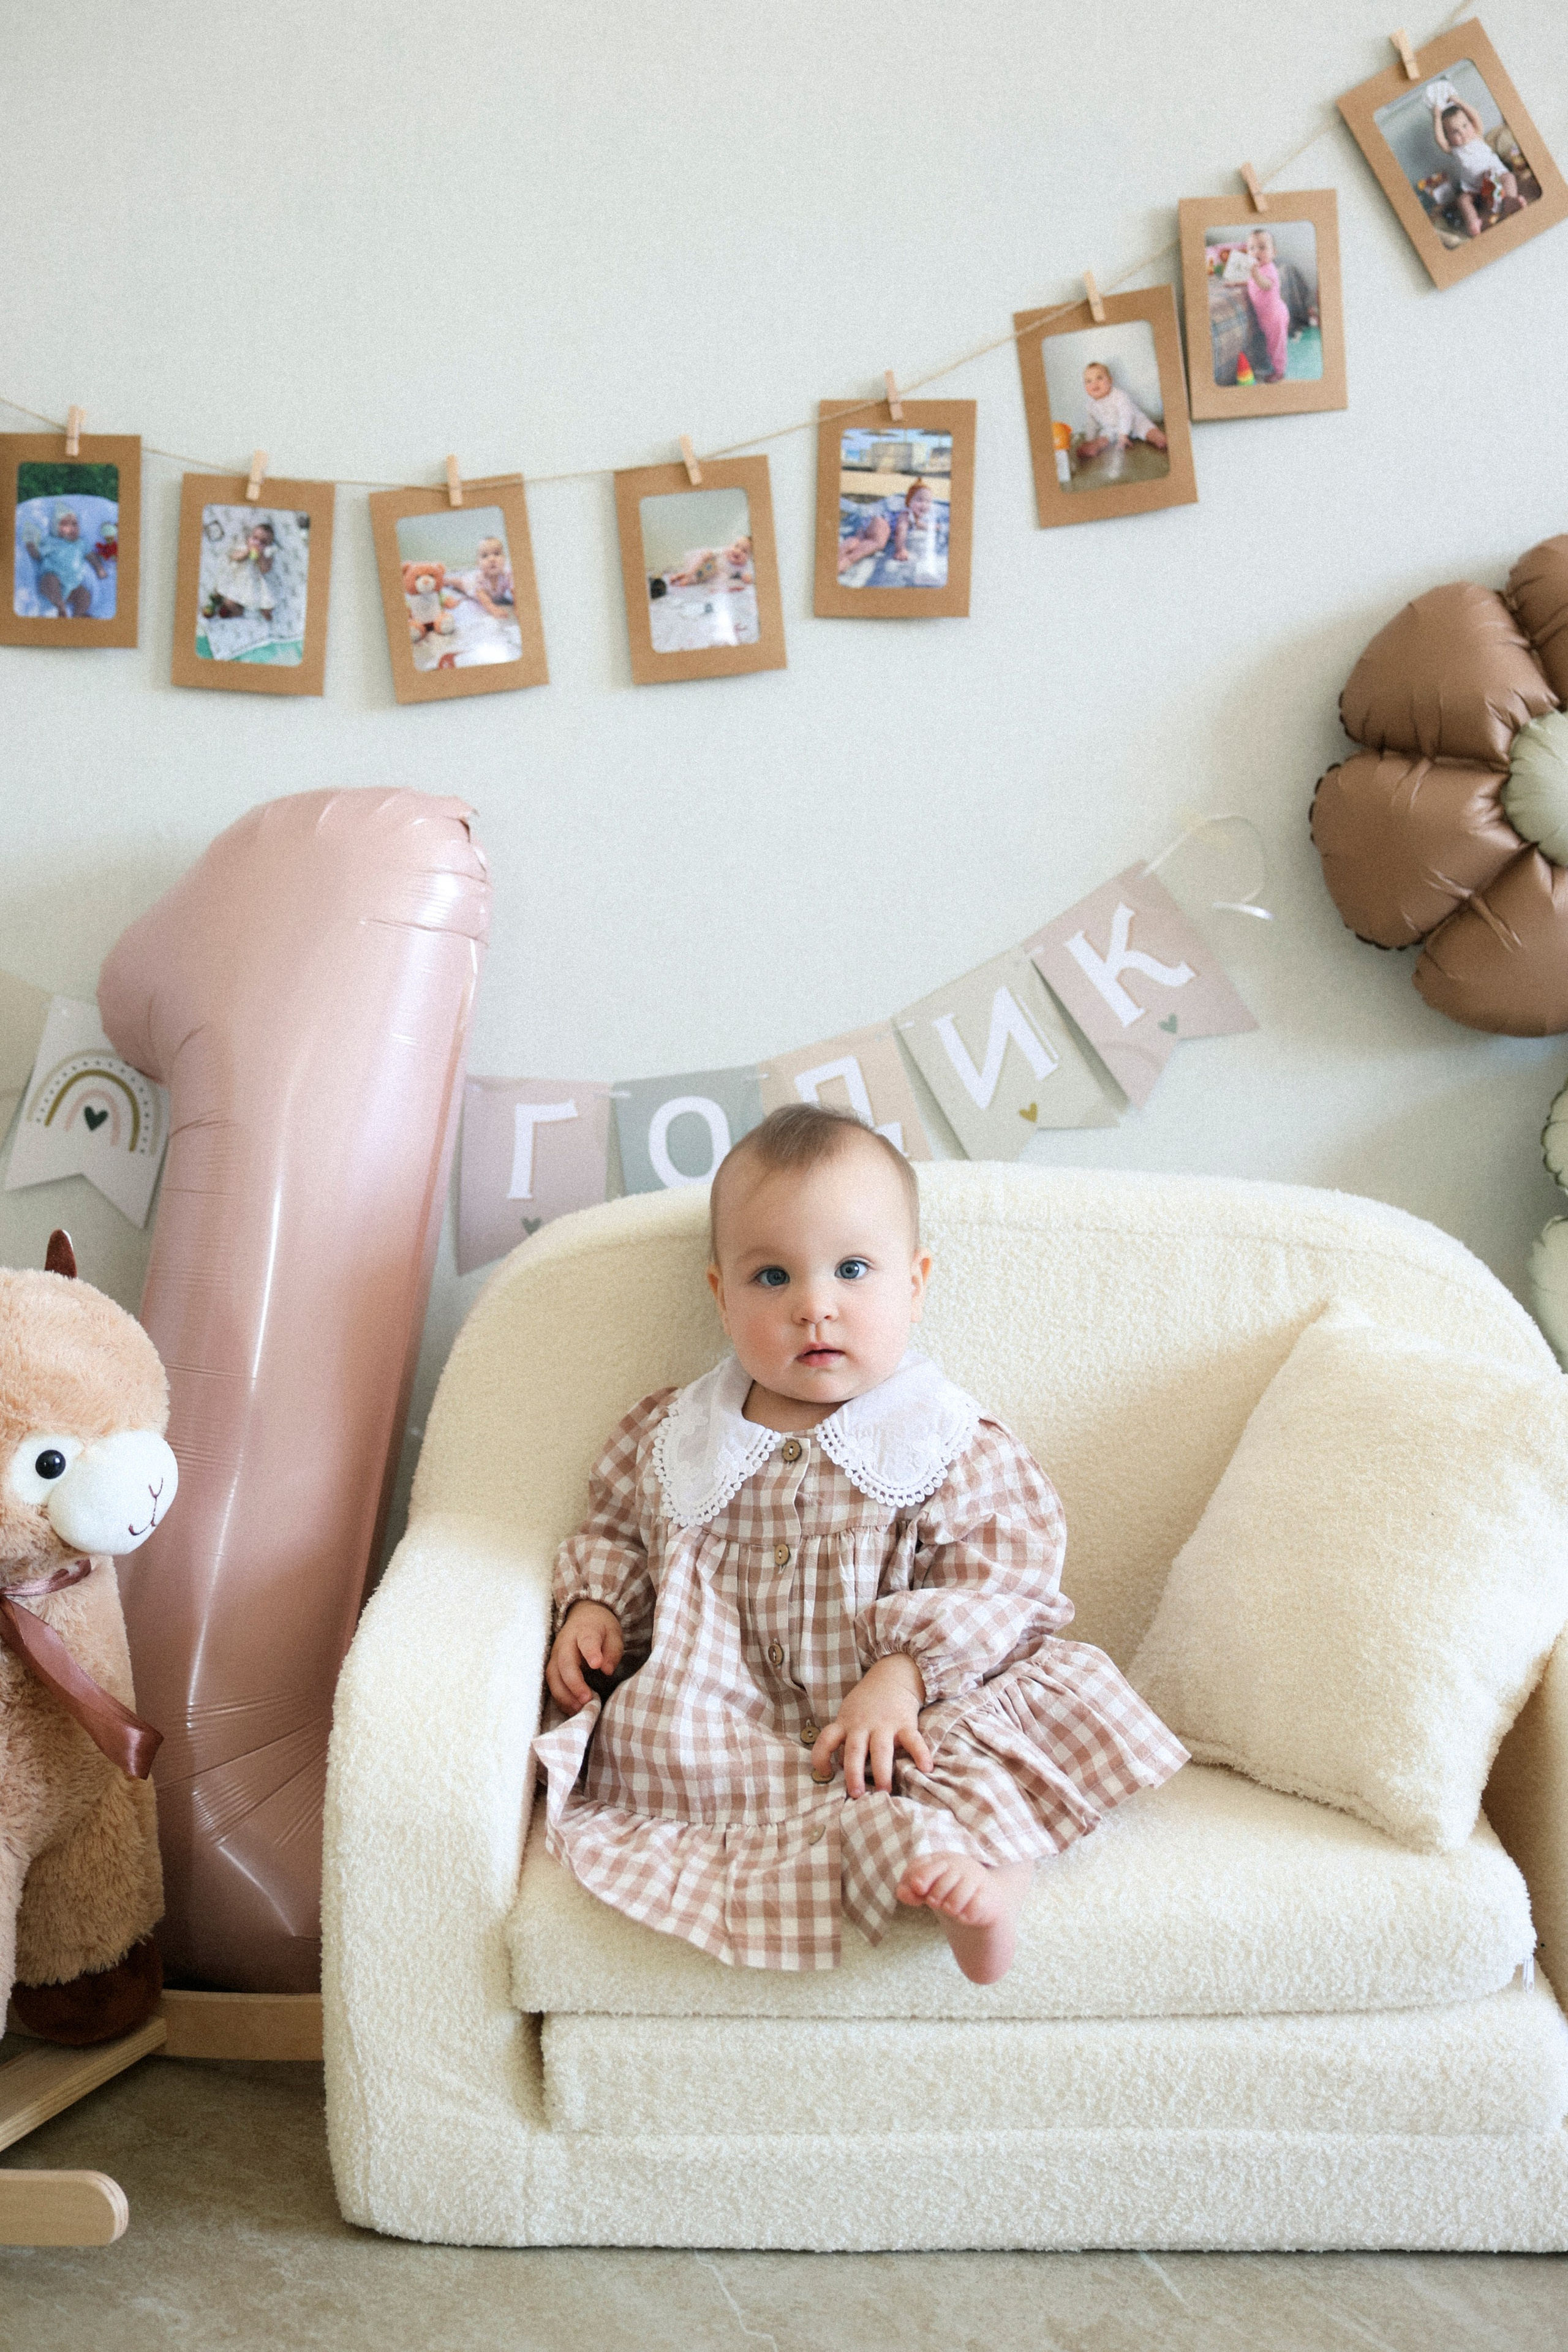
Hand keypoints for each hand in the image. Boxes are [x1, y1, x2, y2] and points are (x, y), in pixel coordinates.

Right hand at [546, 1599, 623, 1712]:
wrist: (583, 1616)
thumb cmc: (601, 1628)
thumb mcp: (614, 1633)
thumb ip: (613, 1651)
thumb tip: (607, 1670)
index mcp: (585, 1631)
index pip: (586, 1641)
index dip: (590, 1652)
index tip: (597, 1665)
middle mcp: (566, 1643)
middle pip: (565, 1663)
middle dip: (574, 1683)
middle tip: (587, 1699)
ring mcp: (556, 1655)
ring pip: (553, 1676)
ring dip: (564, 1695)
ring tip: (578, 1709)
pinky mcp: (552, 1665)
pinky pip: (551, 1684)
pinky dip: (560, 1698)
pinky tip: (571, 1709)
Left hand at [810, 1654, 931, 1797]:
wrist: (892, 1676)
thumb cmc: (866, 1703)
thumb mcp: (849, 1715)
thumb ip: (844, 1739)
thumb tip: (839, 1767)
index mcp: (846, 1723)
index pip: (827, 1739)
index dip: (821, 1757)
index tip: (825, 1773)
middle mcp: (863, 1725)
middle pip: (854, 1749)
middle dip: (854, 1772)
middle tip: (856, 1794)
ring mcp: (884, 1724)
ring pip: (881, 1749)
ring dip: (882, 1771)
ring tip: (884, 1791)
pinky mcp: (905, 1723)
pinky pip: (913, 1740)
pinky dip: (920, 1754)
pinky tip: (926, 1768)